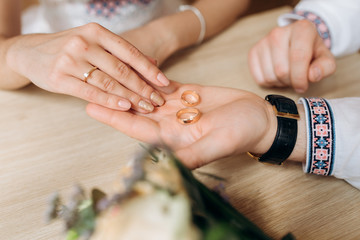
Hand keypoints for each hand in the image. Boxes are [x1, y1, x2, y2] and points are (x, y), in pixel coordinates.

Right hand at [6, 23, 169, 112]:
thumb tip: (153, 62)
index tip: (164, 82)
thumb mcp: (94, 43)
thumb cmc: (68, 48)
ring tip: (146, 107)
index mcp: (96, 32)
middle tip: (158, 100)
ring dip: (130, 97)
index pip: (129, 52)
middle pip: (121, 69)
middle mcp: (84, 43)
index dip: (148, 69)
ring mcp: (70, 60)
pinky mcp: (60, 78)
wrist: (29, 52)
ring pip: (108, 82)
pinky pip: (91, 93)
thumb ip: (122, 53)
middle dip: (143, 87)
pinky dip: (110, 101)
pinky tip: (124, 106)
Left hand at [86, 82, 276, 167]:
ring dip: (127, 84)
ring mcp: (178, 107)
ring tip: (106, 73)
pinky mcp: (188, 93)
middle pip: (136, 110)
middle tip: (89, 85)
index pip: (137, 128)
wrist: (258, 118)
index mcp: (174, 138)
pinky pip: (163, 83)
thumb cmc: (241, 133)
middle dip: (113, 98)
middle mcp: (171, 124)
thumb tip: (163, 164)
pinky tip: (135, 66)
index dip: (114, 118)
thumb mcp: (216, 144)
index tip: (91, 107)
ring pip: (146, 95)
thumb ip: (190, 155)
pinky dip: (149, 74)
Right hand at [248, 19, 335, 92]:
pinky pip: (259, 78)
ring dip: (280, 83)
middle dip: (291, 81)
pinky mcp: (253, 51)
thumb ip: (325, 67)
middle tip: (296, 78)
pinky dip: (269, 82)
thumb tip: (312, 75)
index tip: (303, 86)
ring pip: (270, 76)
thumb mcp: (325, 58)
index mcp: (302, 29)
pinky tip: (276, 74)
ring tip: (287, 75)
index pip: (298, 57)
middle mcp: (279, 32)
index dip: (301, 78)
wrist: (296, 42)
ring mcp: (263, 41)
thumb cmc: (311, 51)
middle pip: (282, 70)